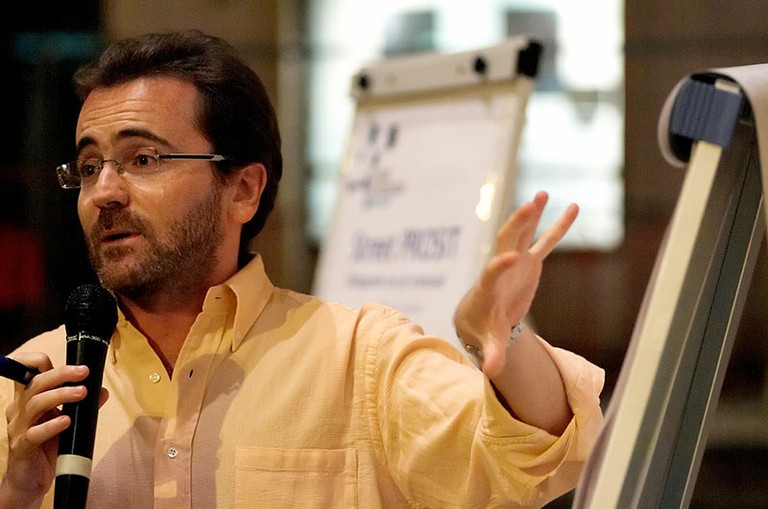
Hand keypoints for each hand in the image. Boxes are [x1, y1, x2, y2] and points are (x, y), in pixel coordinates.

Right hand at [1, 353, 95, 506]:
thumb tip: (102, 391)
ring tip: (82, 393)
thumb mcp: (67, 422)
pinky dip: (51, 425)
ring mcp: (19, 428)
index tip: (68, 362)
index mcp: (28, 399)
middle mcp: (20, 410)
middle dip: (61, 374)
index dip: (38, 361)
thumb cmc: (47, 447)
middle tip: (84, 372)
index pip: (27, 372)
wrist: (30, 480)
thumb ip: (83, 406)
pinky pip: (34, 434)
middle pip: (35, 383)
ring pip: (35, 404)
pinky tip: (66, 421)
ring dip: (60, 395)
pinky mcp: (22, 447)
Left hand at [454, 191, 577, 376]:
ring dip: (533, 215)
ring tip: (542, 194)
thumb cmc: (483, 329)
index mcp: (488, 287)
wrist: (479, 315)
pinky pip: (546, 242)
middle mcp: (501, 268)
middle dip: (515, 226)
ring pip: (523, 235)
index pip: (492, 272)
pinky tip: (573, 208)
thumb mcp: (489, 342)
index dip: (500, 265)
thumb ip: (492, 354)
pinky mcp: (530, 263)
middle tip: (528, 206)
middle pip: (505, 243)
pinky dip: (558, 227)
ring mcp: (516, 262)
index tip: (512, 257)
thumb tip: (490, 372)